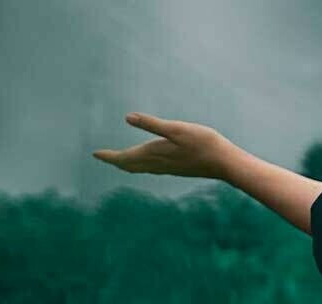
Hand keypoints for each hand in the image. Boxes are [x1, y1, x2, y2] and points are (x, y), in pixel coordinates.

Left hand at [93, 113, 241, 178]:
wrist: (226, 164)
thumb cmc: (204, 144)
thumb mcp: (177, 129)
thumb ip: (152, 124)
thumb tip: (127, 117)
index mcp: (154, 153)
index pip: (125, 158)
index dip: (109, 156)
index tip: (95, 154)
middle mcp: (159, 164)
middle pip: (131, 165)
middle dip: (117, 161)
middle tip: (104, 157)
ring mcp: (169, 168)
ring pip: (142, 168)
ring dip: (129, 164)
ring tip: (122, 160)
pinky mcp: (178, 168)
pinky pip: (153, 168)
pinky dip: (143, 165)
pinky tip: (150, 162)